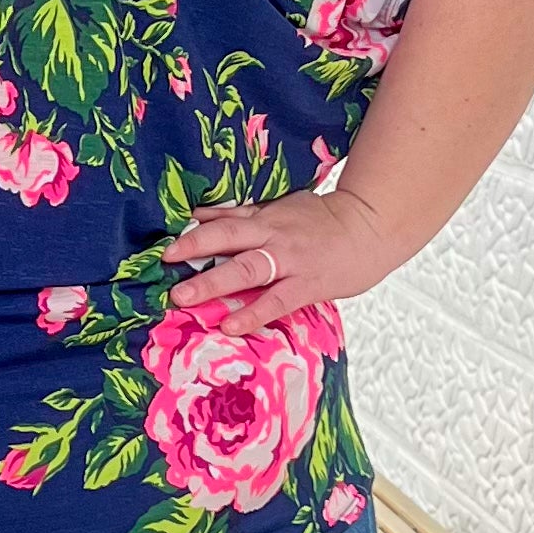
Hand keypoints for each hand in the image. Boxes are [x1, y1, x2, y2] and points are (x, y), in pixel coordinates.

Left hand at [163, 181, 405, 332]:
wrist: (370, 227)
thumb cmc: (323, 220)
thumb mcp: (282, 207)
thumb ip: (244, 215)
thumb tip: (199, 217)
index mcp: (265, 216)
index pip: (223, 220)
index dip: (192, 230)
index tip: (163, 241)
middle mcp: (273, 236)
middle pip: (227, 239)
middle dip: (193, 251)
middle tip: (164, 264)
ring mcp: (290, 261)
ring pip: (246, 270)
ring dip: (213, 283)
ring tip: (184, 297)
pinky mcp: (307, 285)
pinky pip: (276, 301)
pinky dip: (252, 313)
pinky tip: (230, 326)